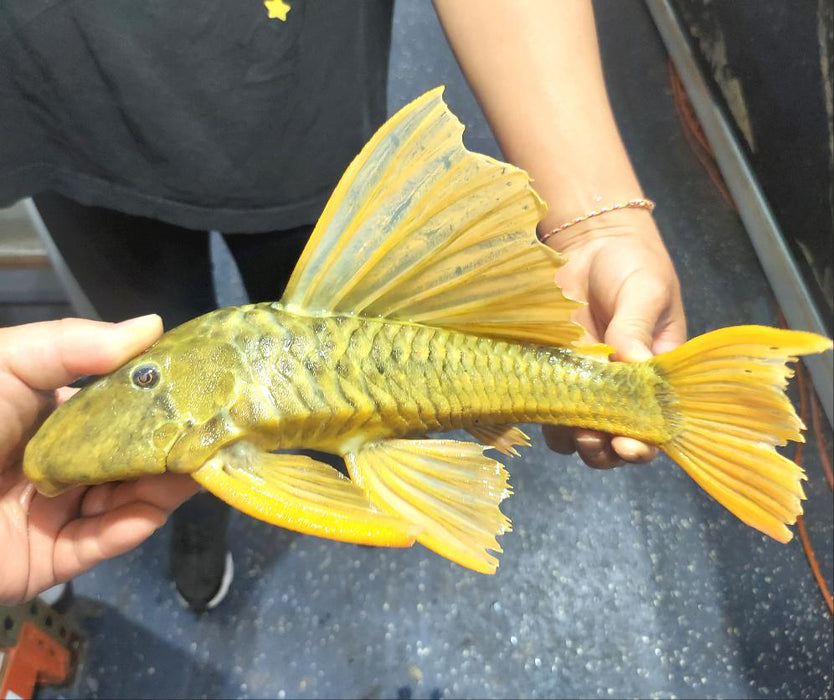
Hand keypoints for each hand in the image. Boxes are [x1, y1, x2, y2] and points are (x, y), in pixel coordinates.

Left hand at [0, 315, 199, 604]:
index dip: (163, 398)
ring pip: (126, 499)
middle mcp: (63, 462)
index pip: (121, 407)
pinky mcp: (51, 558)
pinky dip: (130, 527)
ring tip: (201, 468)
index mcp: (53, 416)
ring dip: (163, 486)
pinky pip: (101, 543)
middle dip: (173, 444)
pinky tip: (152, 508)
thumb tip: (153, 324)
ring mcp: (58, 512)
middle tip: (217, 432)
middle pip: (132, 455)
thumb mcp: (7, 364)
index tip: (205, 387)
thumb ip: (74, 343)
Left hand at [542, 209, 686, 467]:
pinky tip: (535, 395)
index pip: (652, 426)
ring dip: (567, 436)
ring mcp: (579, 383)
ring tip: (563, 419)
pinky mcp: (547, 370)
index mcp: (653, 378)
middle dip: (600, 450)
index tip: (627, 445)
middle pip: (609, 444)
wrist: (591, 242)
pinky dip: (537, 408)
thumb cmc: (632, 264)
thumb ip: (637, 327)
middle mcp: (617, 390)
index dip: (642, 444)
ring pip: (570, 433)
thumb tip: (633, 363)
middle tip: (590, 436)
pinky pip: (540, 403)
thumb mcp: (646, 290)